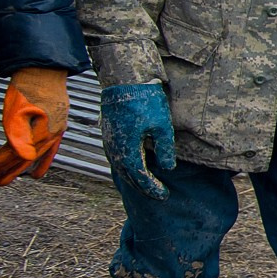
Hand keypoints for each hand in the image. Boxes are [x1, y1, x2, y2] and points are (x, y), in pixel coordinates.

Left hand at [0, 67, 70, 183]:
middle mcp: (49, 136)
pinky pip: (50, 151)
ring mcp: (55, 132)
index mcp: (39, 133)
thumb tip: (22, 156)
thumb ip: (18, 135)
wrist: (45, 69)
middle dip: (3, 170)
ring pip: (34, 156)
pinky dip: (42, 163)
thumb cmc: (28, 87)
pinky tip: (37, 172)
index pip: (13, 156)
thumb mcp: (16, 111)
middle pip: (23, 159)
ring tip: (6, 180)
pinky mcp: (56, 126)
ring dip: (17, 169)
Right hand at [100, 81, 178, 198]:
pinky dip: (126, 168)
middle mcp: (114, 149)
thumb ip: (165, 149)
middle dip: (143, 187)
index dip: (151, 187)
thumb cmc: (145, 102)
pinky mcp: (108, 135)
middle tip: (158, 195)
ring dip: (133, 179)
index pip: (139, 176)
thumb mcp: (162, 126)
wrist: (124, 82)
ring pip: (120, 168)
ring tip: (147, 186)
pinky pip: (116, 158)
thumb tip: (168, 168)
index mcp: (128, 149)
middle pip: (128, 175)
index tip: (164, 195)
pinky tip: (134, 169)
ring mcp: (109, 142)